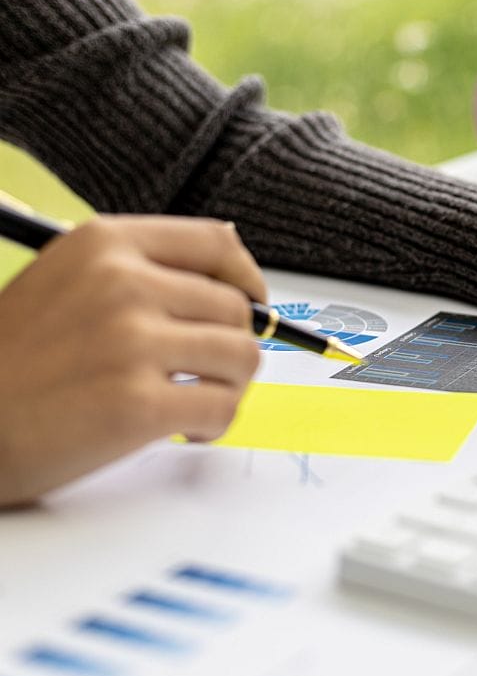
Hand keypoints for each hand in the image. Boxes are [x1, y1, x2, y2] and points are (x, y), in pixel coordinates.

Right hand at [0, 216, 264, 506]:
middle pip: (236, 308)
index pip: (216, 244)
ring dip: (229, 388)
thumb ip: (138, 273)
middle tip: (205, 375)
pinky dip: (215, 426)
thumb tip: (233, 283)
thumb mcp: (64, 284)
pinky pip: (223, 407)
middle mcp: (121, 283)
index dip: (248, 278)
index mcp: (104, 244)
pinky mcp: (138, 403)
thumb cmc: (12, 364)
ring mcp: (131, 342)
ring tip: (193, 403)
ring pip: (243, 357)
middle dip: (232, 348)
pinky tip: (184, 431)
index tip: (253, 302)